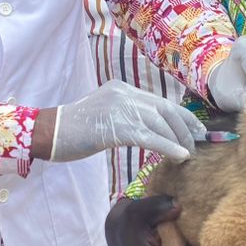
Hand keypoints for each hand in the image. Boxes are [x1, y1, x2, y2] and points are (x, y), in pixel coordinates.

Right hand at [48, 81, 204, 163]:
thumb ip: (126, 115)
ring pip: (160, 123)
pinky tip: (179, 156)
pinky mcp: (115, 126)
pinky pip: (149, 137)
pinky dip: (168, 146)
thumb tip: (153, 130)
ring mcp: (119, 108)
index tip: (197, 129)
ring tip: (188, 154)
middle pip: (165, 109)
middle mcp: (123, 93)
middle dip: (185, 128)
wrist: (49, 132)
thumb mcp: (104, 115)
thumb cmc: (74, 130)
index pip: (160, 101)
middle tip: (197, 144)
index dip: (182, 115)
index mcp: (122, 89)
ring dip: (178, 140)